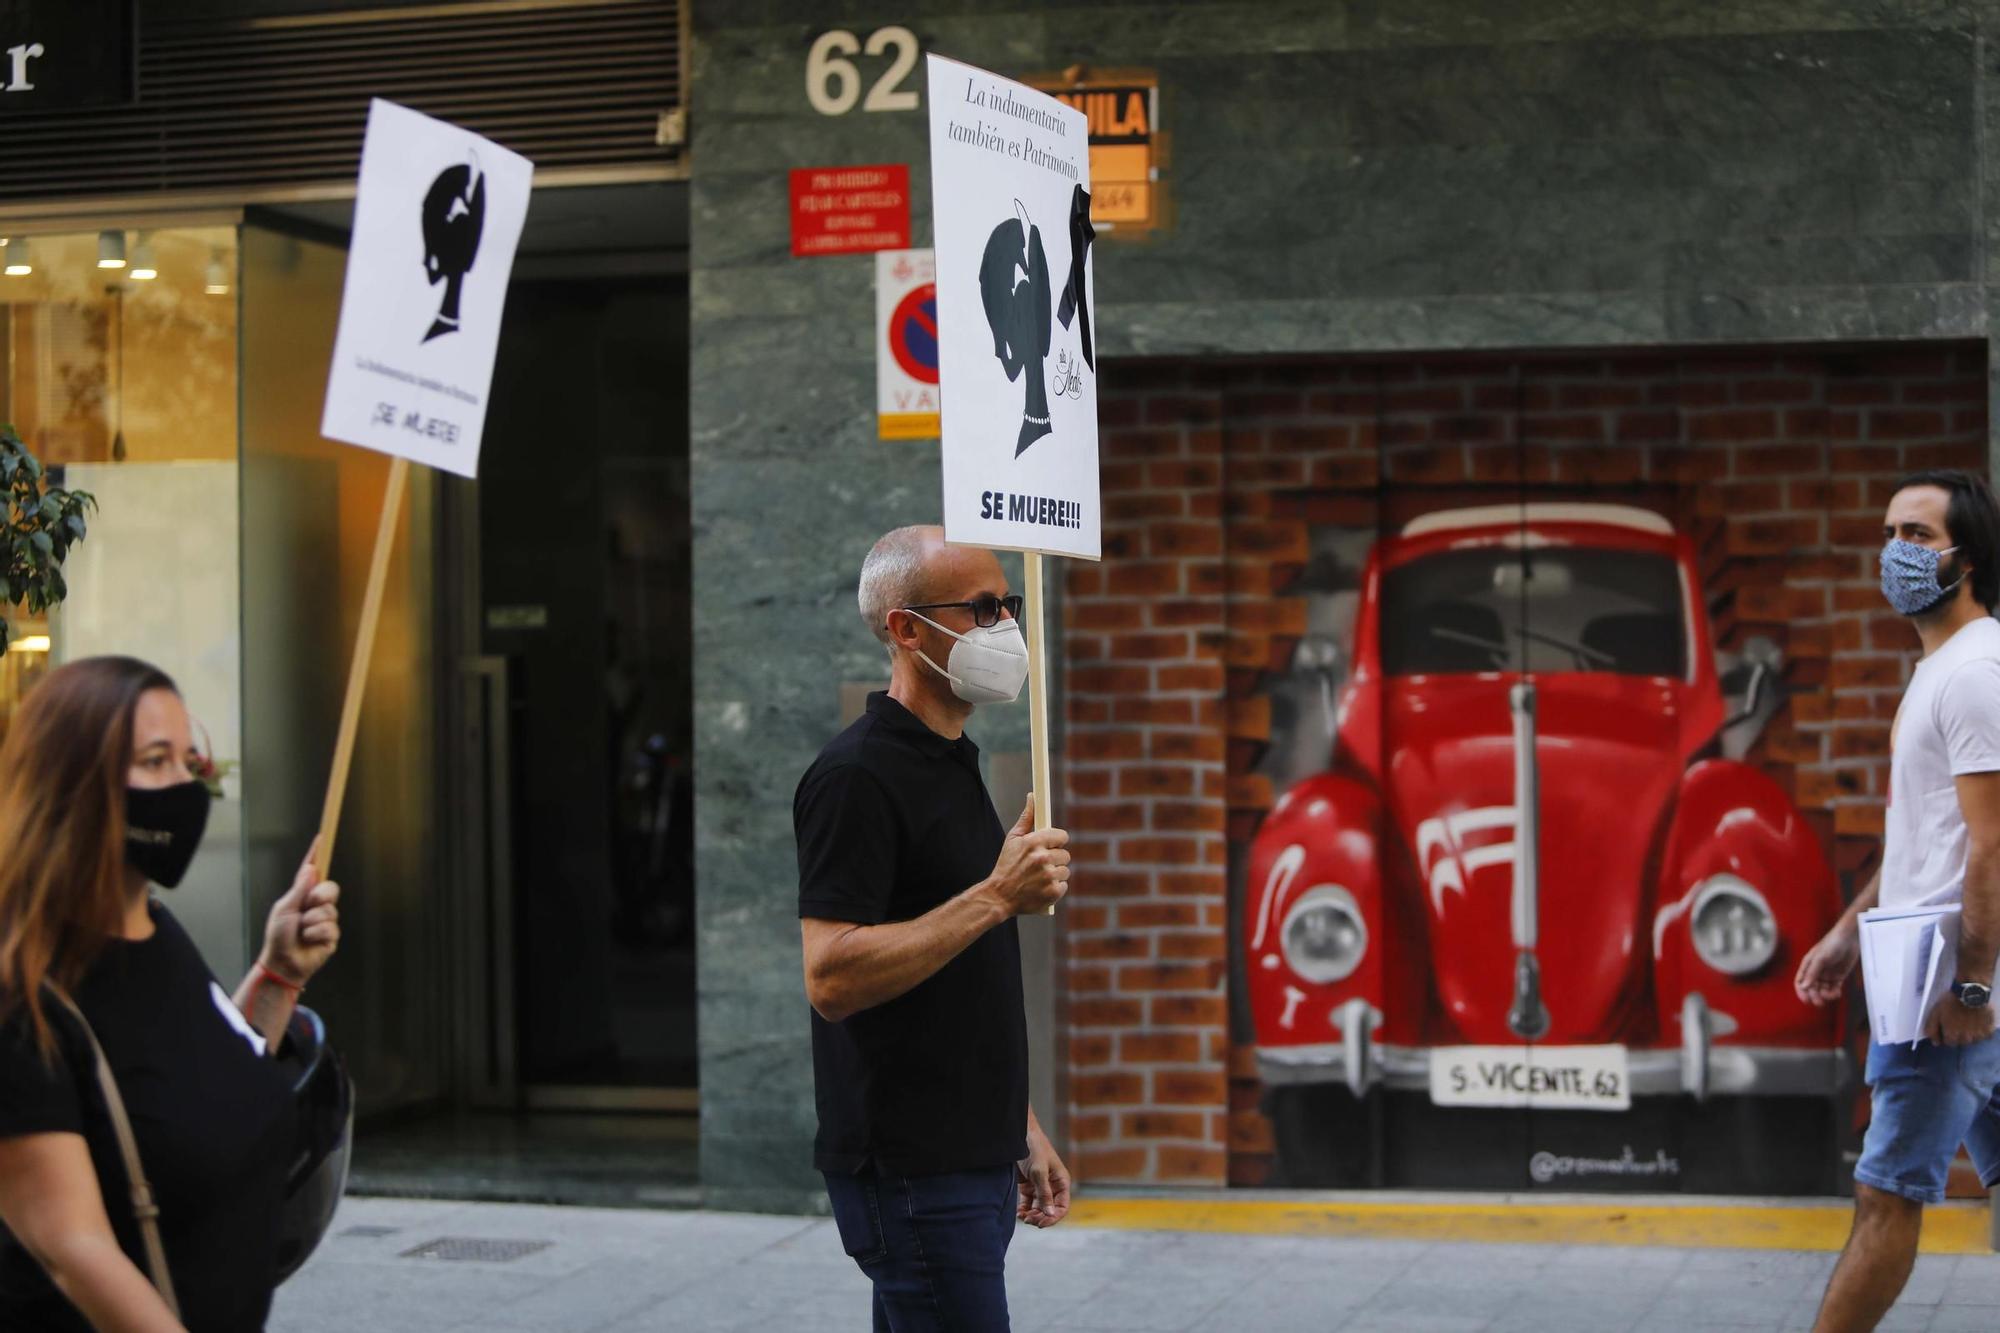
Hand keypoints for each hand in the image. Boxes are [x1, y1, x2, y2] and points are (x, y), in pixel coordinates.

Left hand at [260, 840, 340, 987]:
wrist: (284, 963)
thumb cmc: (279, 936)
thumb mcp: (285, 909)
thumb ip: (299, 890)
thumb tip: (311, 869)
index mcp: (302, 895)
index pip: (313, 872)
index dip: (317, 856)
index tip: (321, 838)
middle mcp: (316, 905)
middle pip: (330, 888)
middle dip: (320, 896)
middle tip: (308, 906)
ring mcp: (326, 920)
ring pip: (329, 910)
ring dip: (312, 921)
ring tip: (302, 931)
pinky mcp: (332, 935)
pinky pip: (330, 927)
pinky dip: (316, 934)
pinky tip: (309, 940)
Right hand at [985, 793, 1069, 915]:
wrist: (999, 896)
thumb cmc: (1006, 865)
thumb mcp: (1012, 839)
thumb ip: (1027, 818)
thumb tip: (1033, 797)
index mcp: (1034, 842)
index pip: (1062, 836)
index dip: (1056, 841)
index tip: (1051, 846)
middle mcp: (1043, 859)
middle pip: (1065, 854)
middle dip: (1054, 859)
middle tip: (1040, 865)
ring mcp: (1049, 877)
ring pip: (1065, 871)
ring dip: (1055, 874)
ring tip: (1038, 878)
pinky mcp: (1053, 893)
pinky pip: (1063, 885)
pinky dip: (1054, 888)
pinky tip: (1041, 888)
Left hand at [1016, 1121, 1069, 1227]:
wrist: (1019, 1134)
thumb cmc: (1034, 1148)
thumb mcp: (1039, 1172)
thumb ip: (1044, 1194)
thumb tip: (1050, 1214)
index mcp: (1061, 1182)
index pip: (1062, 1206)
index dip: (1053, 1217)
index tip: (1041, 1224)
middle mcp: (1052, 1186)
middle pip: (1049, 1209)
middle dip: (1041, 1217)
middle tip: (1029, 1220)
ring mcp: (1040, 1186)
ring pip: (1038, 1208)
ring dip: (1032, 1215)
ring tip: (1023, 1217)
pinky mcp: (1028, 1186)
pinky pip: (1028, 1203)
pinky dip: (1024, 1209)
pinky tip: (1019, 1213)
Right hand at [1794, 918, 1859, 1006]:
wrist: (1849, 938)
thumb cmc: (1831, 944)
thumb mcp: (1820, 958)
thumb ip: (1812, 973)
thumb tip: (1804, 986)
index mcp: (1808, 966)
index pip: (1800, 982)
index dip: (1801, 992)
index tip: (1806, 1000)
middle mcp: (1816, 971)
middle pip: (1812, 988)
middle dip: (1815, 996)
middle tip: (1820, 1002)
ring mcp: (1827, 975)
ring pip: (1823, 990)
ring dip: (1826, 996)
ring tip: (1832, 995)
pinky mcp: (1838, 977)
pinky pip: (1834, 989)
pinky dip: (1834, 993)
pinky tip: (1837, 994)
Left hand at [1925, 992, 1996, 1046]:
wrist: (1971, 993)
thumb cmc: (1951, 1002)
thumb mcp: (1935, 1013)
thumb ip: (1932, 1028)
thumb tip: (1934, 1043)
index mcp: (1952, 1034)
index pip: (1949, 1043)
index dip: (1947, 1036)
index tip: (1948, 1029)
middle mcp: (1965, 1038)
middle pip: (1961, 1042)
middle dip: (1958, 1036)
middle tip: (1958, 1026)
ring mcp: (1978, 1034)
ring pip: (1973, 1040)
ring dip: (1970, 1035)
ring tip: (1968, 1025)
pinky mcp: (1988, 1029)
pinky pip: (1986, 1036)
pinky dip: (1982, 1032)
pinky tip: (1979, 1024)